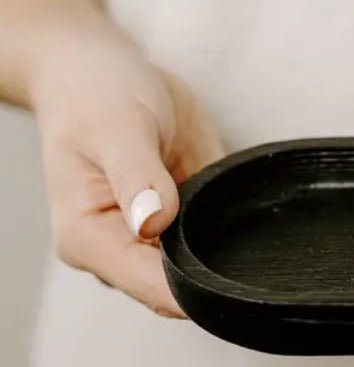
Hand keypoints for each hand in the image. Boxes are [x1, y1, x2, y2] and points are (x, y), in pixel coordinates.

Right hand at [31, 34, 222, 316]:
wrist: (100, 74)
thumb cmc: (97, 96)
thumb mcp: (117, 128)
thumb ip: (137, 176)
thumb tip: (153, 221)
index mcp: (89, 238)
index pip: (151, 287)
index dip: (195, 290)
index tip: (235, 279)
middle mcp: (116, 250)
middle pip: (176, 291)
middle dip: (215, 278)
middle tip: (252, 247)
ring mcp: (146, 242)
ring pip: (196, 274)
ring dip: (223, 259)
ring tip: (240, 222)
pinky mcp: (172, 229)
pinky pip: (208, 248)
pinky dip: (226, 238)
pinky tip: (236, 215)